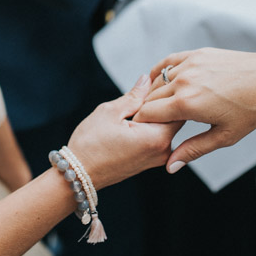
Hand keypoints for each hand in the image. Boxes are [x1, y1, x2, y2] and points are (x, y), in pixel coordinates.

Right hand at [66, 75, 181, 188]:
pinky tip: (129, 123)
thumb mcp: (110, 112)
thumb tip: (147, 80)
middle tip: (138, 94)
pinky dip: (147, 127)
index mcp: (157, 137)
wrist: (78, 175)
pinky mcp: (149, 161)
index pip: (177, 107)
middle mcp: (162, 150)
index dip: (166, 92)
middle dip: (159, 103)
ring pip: (163, 127)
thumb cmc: (90, 146)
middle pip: (173, 117)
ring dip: (152, 115)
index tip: (150, 83)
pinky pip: (156, 137)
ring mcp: (156, 158)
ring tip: (131, 110)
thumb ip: (134, 95)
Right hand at [132, 47, 255, 171]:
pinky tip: (159, 80)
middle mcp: (184, 81)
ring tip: (157, 106)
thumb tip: (171, 166)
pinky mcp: (197, 54)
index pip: (148, 114)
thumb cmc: (253, 109)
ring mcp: (190, 65)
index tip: (142, 132)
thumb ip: (193, 149)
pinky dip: (160, 71)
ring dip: (153, 93)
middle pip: (150, 98)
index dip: (142, 124)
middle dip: (146, 111)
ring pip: (158, 80)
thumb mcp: (224, 136)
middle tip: (149, 123)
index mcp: (187, 104)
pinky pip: (169, 62)